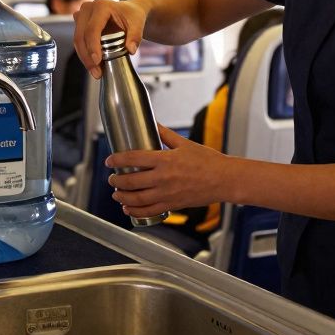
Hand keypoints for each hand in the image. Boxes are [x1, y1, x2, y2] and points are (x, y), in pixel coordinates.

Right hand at [73, 0, 147, 78]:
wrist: (129, 11)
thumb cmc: (132, 15)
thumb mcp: (138, 23)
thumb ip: (135, 36)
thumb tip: (131, 50)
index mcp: (101, 6)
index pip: (92, 29)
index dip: (93, 46)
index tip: (98, 61)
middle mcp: (88, 8)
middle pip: (81, 36)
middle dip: (87, 57)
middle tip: (96, 72)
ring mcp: (82, 15)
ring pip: (77, 40)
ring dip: (84, 58)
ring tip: (96, 72)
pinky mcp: (80, 23)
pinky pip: (79, 41)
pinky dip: (85, 54)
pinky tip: (93, 65)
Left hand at [107, 125, 233, 219]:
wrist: (224, 180)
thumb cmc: (208, 161)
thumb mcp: (184, 143)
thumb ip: (165, 134)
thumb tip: (154, 122)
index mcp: (165, 159)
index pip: (133, 159)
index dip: (117, 160)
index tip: (110, 161)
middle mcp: (163, 178)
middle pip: (130, 181)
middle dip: (116, 180)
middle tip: (111, 178)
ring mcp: (167, 194)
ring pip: (136, 198)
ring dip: (121, 196)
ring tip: (116, 193)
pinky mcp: (172, 205)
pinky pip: (149, 211)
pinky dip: (135, 211)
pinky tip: (128, 208)